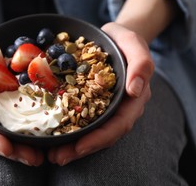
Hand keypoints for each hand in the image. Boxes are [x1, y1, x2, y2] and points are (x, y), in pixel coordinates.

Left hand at [47, 22, 153, 164]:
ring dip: (75, 146)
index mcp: (133, 98)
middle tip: (58, 158)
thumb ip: (141, 62)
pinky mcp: (92, 104)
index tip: (79, 146)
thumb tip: (136, 90)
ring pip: (94, 132)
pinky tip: (54, 138)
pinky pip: (83, 121)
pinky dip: (71, 131)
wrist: (112, 37)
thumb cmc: (123, 39)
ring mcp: (106, 107)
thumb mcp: (133, 43)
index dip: (100, 138)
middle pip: (104, 135)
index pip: (119, 123)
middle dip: (82, 148)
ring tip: (53, 155)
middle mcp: (121, 107)